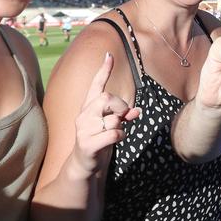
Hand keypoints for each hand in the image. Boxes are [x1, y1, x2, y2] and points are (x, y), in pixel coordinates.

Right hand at [71, 53, 139, 174]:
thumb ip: (123, 117)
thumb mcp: (113, 126)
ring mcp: (83, 129)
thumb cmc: (100, 141)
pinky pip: (113, 133)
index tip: (109, 55)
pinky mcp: (87, 144)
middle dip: (120, 106)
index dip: (103, 70)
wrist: (86, 165)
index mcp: (89, 108)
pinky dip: (121, 135)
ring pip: (113, 118)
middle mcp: (84, 116)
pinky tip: (117, 139)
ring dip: (120, 125)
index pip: (96, 85)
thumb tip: (137, 111)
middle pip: (106, 97)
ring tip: (115, 132)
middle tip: (122, 117)